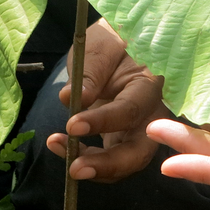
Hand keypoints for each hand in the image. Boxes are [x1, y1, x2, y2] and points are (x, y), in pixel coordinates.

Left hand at [45, 20, 169, 182]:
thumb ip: (90, 72)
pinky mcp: (123, 139)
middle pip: (139, 151)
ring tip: (57, 146)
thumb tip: (70, 98)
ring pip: (124, 162)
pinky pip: (110, 160)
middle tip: (75, 168)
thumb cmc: (114, 41)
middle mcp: (151, 114)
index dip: (102, 121)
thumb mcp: (100, 46)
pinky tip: (59, 144)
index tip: (72, 125)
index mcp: (150, 85)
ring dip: (92, 165)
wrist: (120, 46)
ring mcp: (139, 130)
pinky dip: (86, 159)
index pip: (130, 110)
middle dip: (108, 165)